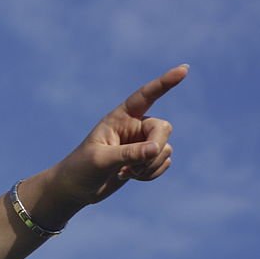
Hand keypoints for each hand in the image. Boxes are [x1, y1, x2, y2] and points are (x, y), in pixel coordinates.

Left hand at [52, 64, 187, 206]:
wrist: (75, 189)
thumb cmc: (81, 169)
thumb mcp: (101, 160)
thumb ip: (129, 153)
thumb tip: (157, 148)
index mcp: (119, 117)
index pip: (145, 96)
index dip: (165, 82)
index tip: (184, 69)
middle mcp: (133, 126)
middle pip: (163, 128)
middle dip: (156, 147)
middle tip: (136, 165)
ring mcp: (141, 143)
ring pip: (165, 149)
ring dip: (150, 165)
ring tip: (125, 172)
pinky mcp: (145, 160)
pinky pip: (164, 162)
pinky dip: (152, 173)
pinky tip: (130, 177)